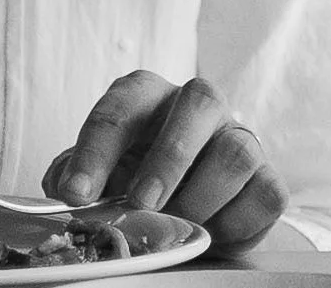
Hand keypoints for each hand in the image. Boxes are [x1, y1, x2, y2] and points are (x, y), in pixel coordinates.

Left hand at [41, 71, 288, 252]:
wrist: (184, 202)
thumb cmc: (134, 176)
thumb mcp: (99, 172)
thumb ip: (75, 176)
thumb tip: (64, 193)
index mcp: (148, 94)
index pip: (121, 107)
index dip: (95, 151)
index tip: (75, 194)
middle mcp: (198, 104)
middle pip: (199, 101)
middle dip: (169, 157)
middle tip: (141, 202)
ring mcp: (238, 137)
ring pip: (236, 153)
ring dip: (201, 198)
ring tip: (176, 226)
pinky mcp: (266, 178)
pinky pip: (266, 194)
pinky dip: (235, 223)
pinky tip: (209, 235)